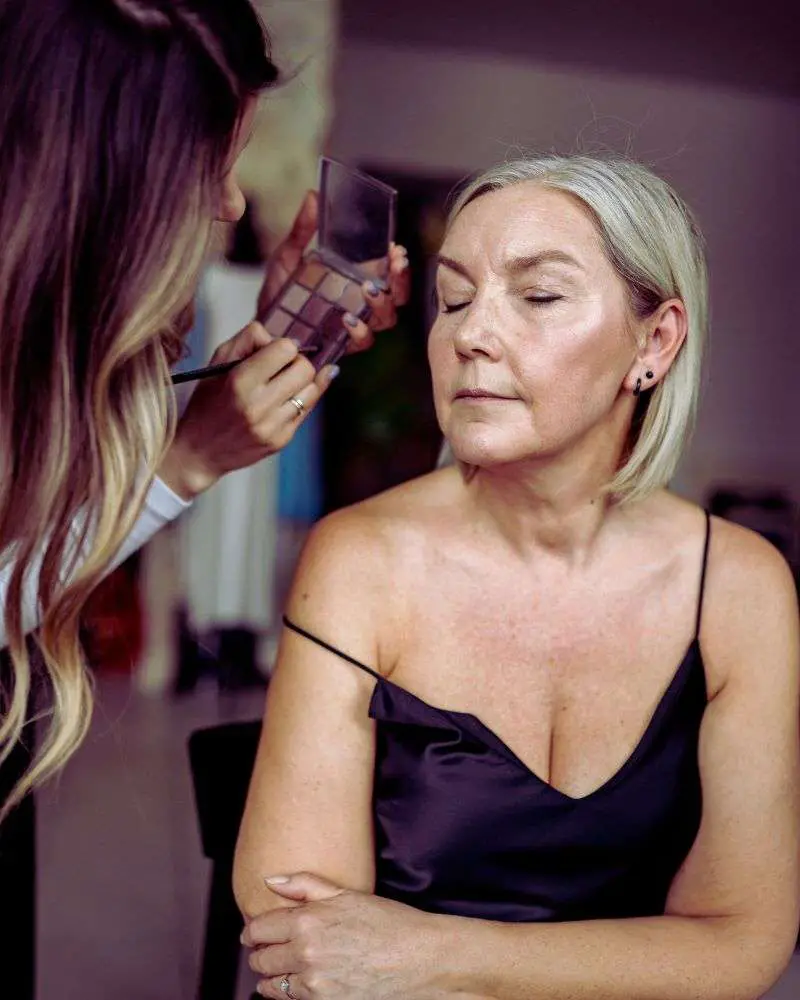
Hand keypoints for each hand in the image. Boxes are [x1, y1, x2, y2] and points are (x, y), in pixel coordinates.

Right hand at [158, 325, 335, 499]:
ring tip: (284, 384)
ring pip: (312, 390)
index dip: (282, 346)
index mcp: (239, 382)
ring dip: (302, 382)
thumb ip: (249, 340)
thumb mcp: (216, 363)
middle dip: (297, 363)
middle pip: (305, 369)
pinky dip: (301, 400)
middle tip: (282, 368)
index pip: (285, 350)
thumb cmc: (207, 403)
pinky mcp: (282, 440)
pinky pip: (308, 410)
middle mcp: (258, 406)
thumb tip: (289, 341)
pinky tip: (291, 396)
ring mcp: (272, 426)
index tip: (274, 352)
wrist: (200, 452)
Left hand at [242, 872, 441, 999]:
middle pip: (260, 960)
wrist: (421, 959)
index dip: (252, 931)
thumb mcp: (347, 894)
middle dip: (260, 954)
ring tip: (282, 968)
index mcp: (309, 921)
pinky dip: (288, 994)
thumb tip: (271, 881)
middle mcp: (306, 953)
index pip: (258, 929)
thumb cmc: (389, 923)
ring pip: (271, 986)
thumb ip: (304, 885)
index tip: (254, 932)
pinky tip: (300, 983)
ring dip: (271, 977)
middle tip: (267, 949)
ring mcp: (314, 983)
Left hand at [257, 191, 410, 354]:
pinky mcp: (341, 345)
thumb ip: (302, 230)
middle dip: (401, 280)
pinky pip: (361, 341)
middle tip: (397, 263)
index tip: (396, 248)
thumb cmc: (280, 293)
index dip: (399, 263)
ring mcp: (353, 325)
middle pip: (397, 296)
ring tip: (369, 288)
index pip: (389, 272)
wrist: (261, 327)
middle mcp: (360, 304)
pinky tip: (347, 318)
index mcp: (356, 280)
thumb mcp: (289, 256)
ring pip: (386, 319)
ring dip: (383, 303)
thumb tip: (313, 196)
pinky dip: (359, 331)